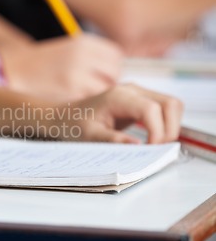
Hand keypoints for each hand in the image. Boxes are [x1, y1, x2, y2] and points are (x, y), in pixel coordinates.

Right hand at [1, 34, 123, 101]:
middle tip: (96, 89)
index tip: (104, 75)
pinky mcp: (70, 94)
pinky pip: (91, 101)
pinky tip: (76, 102)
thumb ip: (92, 56)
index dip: (112, 68)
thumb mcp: (68, 49)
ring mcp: (76, 76)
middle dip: (108, 82)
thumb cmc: (40, 63)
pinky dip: (88, 103)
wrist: (12, 71)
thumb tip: (115, 71)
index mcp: (83, 43)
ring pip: (105, 89)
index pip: (116, 56)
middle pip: (114, 73)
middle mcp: (82, 56)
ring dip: (100, 95)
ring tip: (86, 97)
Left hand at [61, 84, 182, 142]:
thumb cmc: (76, 125)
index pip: (151, 109)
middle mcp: (132, 90)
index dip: (157, 131)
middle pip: (170, 104)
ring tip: (156, 145)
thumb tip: (138, 146)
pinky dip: (167, 124)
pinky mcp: (142, 100)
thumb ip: (112, 140)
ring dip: (171, 126)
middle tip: (156, 149)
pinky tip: (153, 138)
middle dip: (170, 129)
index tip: (151, 150)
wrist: (68, 115)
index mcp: (118, 97)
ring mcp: (139, 93)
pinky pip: (166, 109)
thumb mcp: (89, 136)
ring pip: (173, 105)